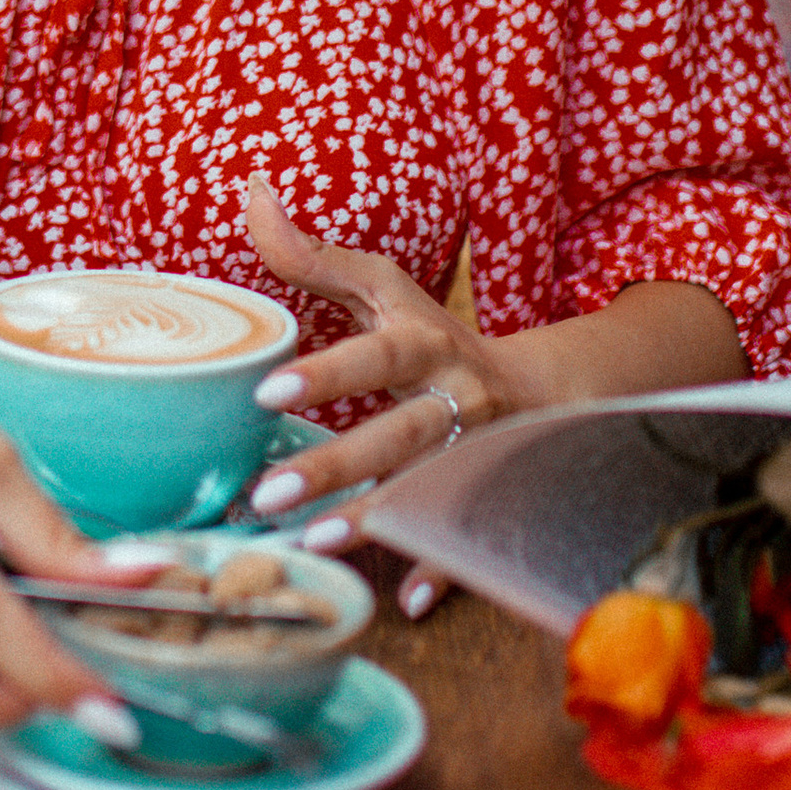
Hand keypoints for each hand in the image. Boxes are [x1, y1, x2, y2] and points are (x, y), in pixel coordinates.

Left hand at [240, 177, 517, 615]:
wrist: (537, 391)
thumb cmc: (433, 337)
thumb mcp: (384, 289)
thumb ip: (314, 255)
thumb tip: (253, 190)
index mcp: (428, 345)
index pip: (377, 356)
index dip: (329, 372)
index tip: (268, 391)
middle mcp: (459, 400)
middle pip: (398, 434)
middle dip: (337, 465)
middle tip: (267, 494)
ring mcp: (478, 455)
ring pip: (429, 490)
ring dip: (378, 519)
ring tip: (315, 543)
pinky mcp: (490, 500)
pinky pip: (469, 539)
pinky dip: (444, 568)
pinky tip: (410, 599)